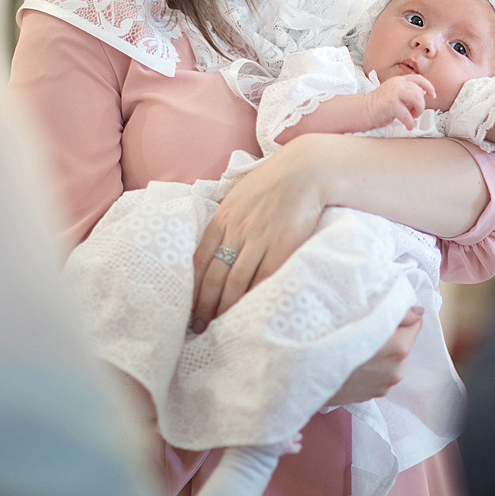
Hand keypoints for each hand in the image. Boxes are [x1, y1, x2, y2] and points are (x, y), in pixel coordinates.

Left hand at [190, 135, 329, 331]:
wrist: (306, 170)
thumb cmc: (275, 178)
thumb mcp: (241, 191)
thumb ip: (228, 212)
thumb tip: (218, 230)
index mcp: (223, 217)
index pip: (199, 259)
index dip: (192, 286)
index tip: (188, 305)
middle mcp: (237, 231)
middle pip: (214, 276)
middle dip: (204, 305)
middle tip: (198, 325)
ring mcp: (259, 240)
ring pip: (236, 282)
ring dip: (225, 307)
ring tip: (220, 325)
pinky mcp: (282, 246)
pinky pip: (264, 278)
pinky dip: (254, 297)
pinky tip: (248, 310)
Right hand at [326, 307, 424, 404]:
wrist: (296, 378)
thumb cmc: (322, 340)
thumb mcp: (355, 314)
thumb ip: (391, 309)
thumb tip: (414, 310)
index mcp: (397, 347)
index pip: (415, 320)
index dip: (399, 310)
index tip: (382, 307)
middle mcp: (396, 370)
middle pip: (403, 339)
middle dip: (390, 329)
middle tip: (364, 323)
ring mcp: (384, 386)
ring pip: (391, 355)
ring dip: (380, 346)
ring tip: (354, 340)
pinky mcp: (371, 395)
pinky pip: (379, 370)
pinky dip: (370, 362)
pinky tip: (351, 358)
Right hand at [365, 75, 435, 128]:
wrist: (365, 110)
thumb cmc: (381, 104)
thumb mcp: (395, 94)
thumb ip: (408, 92)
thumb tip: (423, 94)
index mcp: (399, 81)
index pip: (419, 79)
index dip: (429, 87)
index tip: (433, 95)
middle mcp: (397, 84)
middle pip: (419, 92)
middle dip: (421, 105)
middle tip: (415, 113)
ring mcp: (394, 93)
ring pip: (417, 98)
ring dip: (418, 111)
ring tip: (412, 117)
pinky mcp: (390, 105)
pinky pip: (407, 114)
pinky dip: (410, 122)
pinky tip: (408, 126)